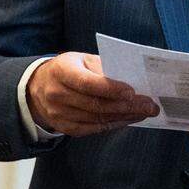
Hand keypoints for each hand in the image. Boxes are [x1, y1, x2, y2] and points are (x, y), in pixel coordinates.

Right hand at [26, 52, 159, 136]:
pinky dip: (114, 124)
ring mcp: (59, 114)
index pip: (87, 83)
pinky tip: (128, 119)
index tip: (132, 91)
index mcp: (61, 71)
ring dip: (124, 116)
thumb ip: (102, 68)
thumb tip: (132, 79)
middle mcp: (57, 94)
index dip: (110, 88)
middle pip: (96, 104)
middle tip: (149, 105)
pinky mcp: (65, 128)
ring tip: (144, 112)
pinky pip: (94, 129)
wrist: (39, 87)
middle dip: (127, 106)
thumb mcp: (80, 59)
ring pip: (97, 119)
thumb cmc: (67, 69)